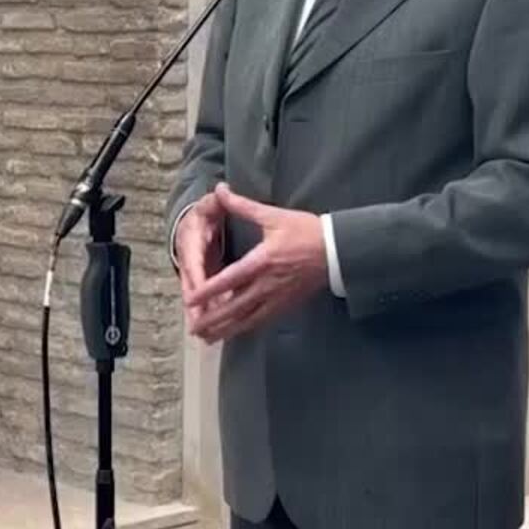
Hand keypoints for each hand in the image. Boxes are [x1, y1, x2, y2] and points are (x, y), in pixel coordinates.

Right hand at [175, 188, 225, 328]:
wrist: (190, 224)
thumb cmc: (203, 216)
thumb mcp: (210, 206)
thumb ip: (218, 201)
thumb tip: (220, 189)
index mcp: (192, 244)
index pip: (194, 264)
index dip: (196, 279)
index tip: (197, 293)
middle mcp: (189, 263)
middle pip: (191, 288)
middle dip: (196, 307)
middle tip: (200, 324)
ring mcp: (193, 276)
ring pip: (196, 300)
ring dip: (201, 316)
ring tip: (206, 335)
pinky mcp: (200, 285)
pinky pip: (203, 303)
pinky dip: (208, 316)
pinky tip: (215, 333)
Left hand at [184, 184, 327, 342]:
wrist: (337, 250)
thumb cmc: (306, 231)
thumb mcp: (273, 216)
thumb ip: (243, 206)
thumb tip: (221, 190)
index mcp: (262, 261)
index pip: (230, 280)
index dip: (208, 291)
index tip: (190, 299)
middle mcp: (267, 284)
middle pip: (235, 308)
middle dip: (213, 320)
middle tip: (193, 329)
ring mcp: (277, 298)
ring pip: (247, 319)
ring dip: (226, 330)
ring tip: (207, 338)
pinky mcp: (286, 304)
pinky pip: (262, 320)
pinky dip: (245, 328)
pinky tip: (234, 333)